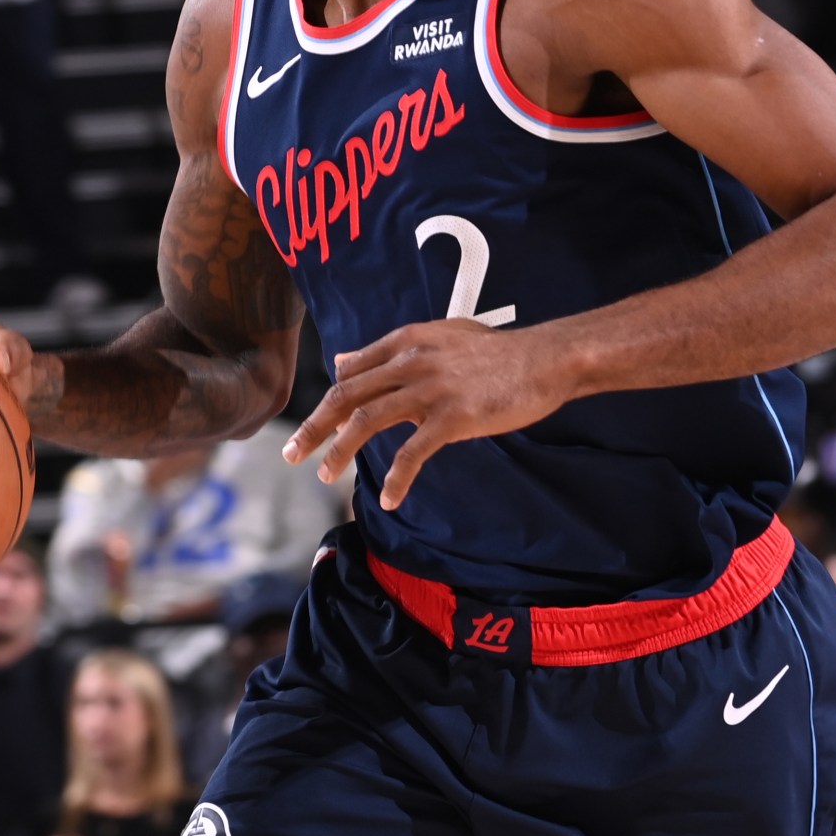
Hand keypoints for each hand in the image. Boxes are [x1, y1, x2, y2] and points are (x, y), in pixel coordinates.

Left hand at [284, 320, 576, 510]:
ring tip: (325, 476)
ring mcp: (431, 389)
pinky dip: (396, 479)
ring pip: (367, 421)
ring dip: (340, 451)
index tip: (311, 429)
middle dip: (314, 427)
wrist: (544, 359)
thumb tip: (345, 360)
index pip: (351, 373)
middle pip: (347, 396)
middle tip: (291, 455)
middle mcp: (411, 363)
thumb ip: (391, 350)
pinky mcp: (454, 417)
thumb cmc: (497, 353)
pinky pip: (413, 453)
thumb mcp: (439, 337)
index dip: (326, 403)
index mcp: (406, 343)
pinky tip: (388, 498)